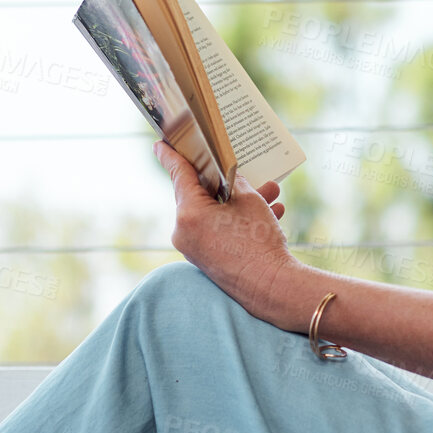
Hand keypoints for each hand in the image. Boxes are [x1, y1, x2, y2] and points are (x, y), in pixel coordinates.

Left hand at [153, 140, 292, 319]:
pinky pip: (218, 231)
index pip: (178, 175)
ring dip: (240, 202)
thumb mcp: (250, 201)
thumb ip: (236, 182)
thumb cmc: (259, 242)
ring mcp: (193, 248)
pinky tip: (270, 213)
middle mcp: (183, 232)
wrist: (272, 287)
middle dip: (227, 182)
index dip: (171, 156)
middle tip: (243, 168)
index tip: (160, 144)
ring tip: (272, 192)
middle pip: (199, 195)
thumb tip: (230, 178)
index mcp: (188, 213)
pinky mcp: (206, 260)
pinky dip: (238, 221)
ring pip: (214, 214)